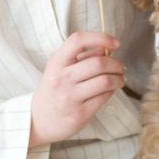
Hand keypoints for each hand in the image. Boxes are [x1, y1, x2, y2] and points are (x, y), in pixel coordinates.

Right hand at [30, 31, 123, 146]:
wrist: (38, 120)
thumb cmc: (53, 89)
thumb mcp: (59, 67)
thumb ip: (81, 56)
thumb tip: (105, 48)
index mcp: (56, 62)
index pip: (78, 41)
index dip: (100, 38)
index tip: (116, 43)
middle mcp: (61, 78)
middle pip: (98, 63)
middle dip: (116, 64)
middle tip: (121, 67)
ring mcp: (70, 97)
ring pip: (105, 81)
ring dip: (119, 78)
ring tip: (120, 78)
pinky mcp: (80, 114)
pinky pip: (104, 97)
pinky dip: (113, 90)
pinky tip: (112, 89)